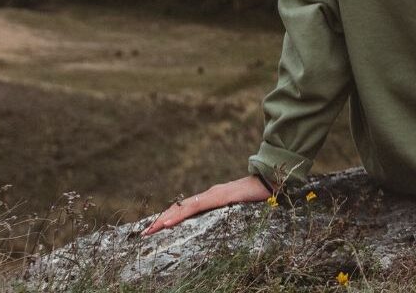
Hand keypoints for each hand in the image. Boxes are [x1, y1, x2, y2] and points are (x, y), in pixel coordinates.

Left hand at [139, 175, 273, 235]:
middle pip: (179, 208)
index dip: (169, 217)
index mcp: (212, 198)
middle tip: (144, 233)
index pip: (186, 209)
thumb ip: (230, 210)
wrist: (272, 181)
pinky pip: (193, 209)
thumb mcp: (241, 206)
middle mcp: (208, 194)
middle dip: (160, 220)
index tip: (156, 228)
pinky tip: (167, 224)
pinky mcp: (217, 197)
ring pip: (182, 208)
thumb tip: (224, 218)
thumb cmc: (259, 194)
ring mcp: (212, 195)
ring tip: (149, 231)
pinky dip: (178, 216)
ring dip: (163, 220)